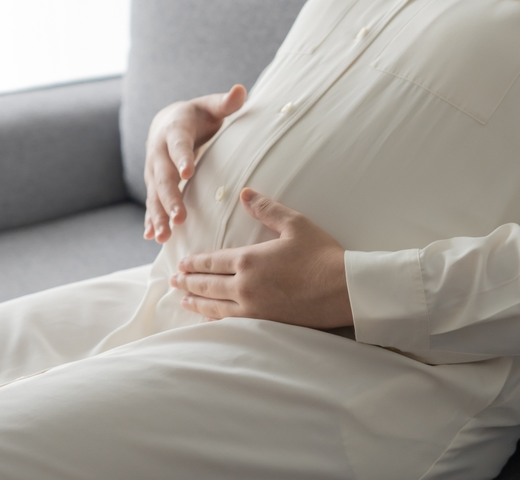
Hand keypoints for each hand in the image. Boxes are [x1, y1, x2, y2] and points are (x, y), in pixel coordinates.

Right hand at [143, 84, 246, 242]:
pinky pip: (151, 203)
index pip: (178, 144)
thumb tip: (240, 90)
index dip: (182, 157)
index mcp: (173, 130)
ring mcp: (153, 170)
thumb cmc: (196, 116)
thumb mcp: (210, 107)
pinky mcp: (153, 184)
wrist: (166, 122)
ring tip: (164, 236)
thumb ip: (225, 103)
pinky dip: (150, 220)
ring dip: (158, 216)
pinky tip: (152, 237)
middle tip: (179, 217)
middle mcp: (158, 152)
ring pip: (154, 195)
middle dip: (170, 198)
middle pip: (163, 177)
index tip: (187, 172)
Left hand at [169, 189, 352, 329]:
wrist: (345, 290)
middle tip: (174, 281)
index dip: (194, 263)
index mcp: (249, 260)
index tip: (182, 263)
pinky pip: (231, 322)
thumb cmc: (322, 254)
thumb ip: (266, 209)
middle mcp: (245, 286)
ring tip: (183, 300)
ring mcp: (254, 309)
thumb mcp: (295, 224)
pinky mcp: (264, 324)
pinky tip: (210, 318)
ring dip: (196, 302)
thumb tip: (244, 193)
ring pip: (215, 306)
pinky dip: (215, 319)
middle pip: (208, 285)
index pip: (212, 262)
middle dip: (188, 282)